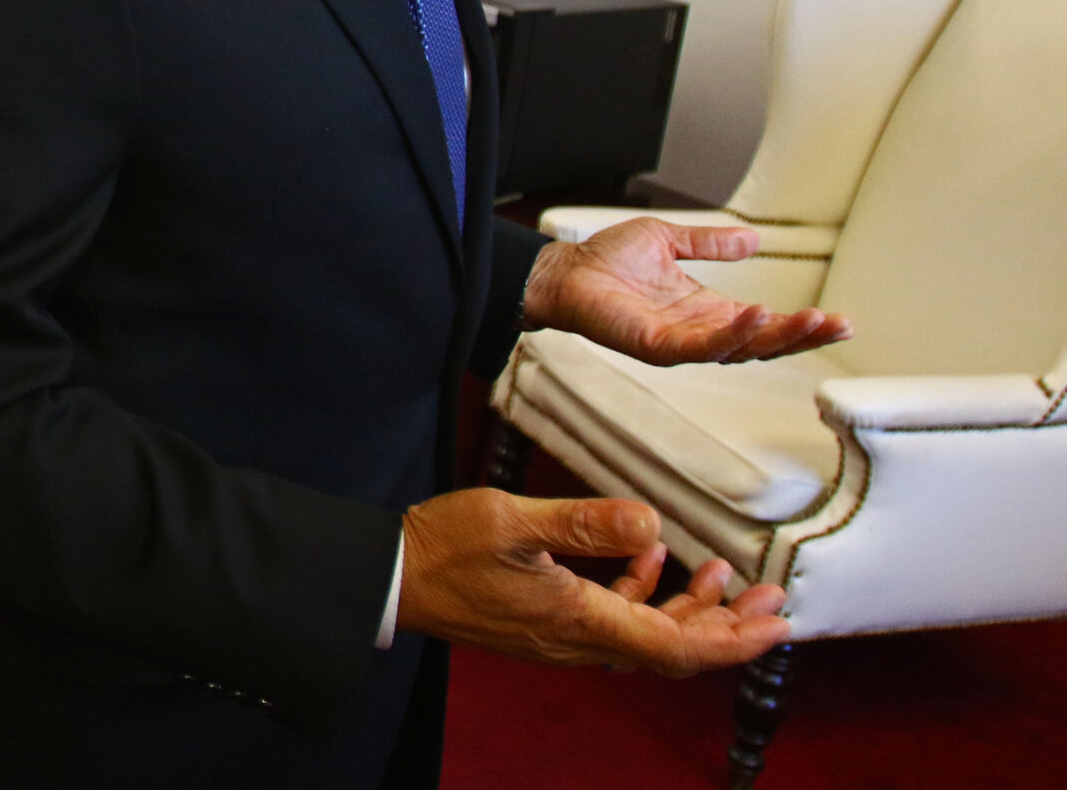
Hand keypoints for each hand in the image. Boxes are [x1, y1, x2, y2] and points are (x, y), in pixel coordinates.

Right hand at [397, 488, 791, 674]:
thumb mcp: (512, 522)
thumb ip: (583, 521)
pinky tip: (650, 560)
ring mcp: (563, 636)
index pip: (675, 646)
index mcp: (578, 620)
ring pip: (646, 638)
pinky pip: (613, 623)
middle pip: (672, 650)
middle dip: (728, 629)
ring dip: (691, 611)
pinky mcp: (547, 624)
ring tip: (725, 577)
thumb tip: (652, 523)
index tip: (777, 622)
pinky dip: (644, 596)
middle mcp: (578, 641)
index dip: (733, 639)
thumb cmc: (444, 549)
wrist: (393, 578)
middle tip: (771, 603)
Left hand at [523, 218, 852, 364]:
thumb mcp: (669, 242)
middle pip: (763, 343)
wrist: (564, 270)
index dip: (801, 324)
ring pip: (740, 349)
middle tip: (841, 326)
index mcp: (707, 310)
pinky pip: (702, 346)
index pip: (765, 324)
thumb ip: (710, 243)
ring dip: (778, 336)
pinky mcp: (657, 346)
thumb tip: (752, 240)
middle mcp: (699, 331)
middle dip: (804, 337)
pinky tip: (756, 316)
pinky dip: (731, 334)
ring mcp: (680, 343)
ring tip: (812, 321)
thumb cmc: (606, 260)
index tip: (839, 319)